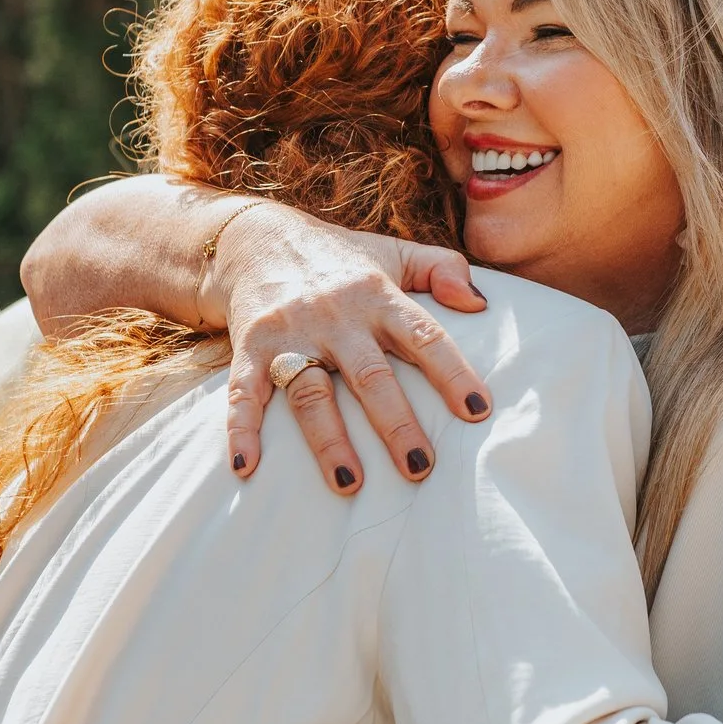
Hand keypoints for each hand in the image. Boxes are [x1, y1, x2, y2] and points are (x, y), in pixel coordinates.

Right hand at [209, 203, 493, 490]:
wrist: (255, 240)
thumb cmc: (339, 259)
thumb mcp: (393, 252)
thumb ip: (442, 268)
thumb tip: (480, 303)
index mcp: (378, 295)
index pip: (423, 335)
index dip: (452, 372)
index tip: (478, 411)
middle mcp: (336, 316)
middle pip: (369, 375)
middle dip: (396, 423)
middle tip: (420, 468)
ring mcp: (290, 333)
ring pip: (311, 393)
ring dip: (329, 441)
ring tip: (350, 484)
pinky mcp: (251, 348)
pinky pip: (244, 392)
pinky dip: (242, 430)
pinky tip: (246, 467)